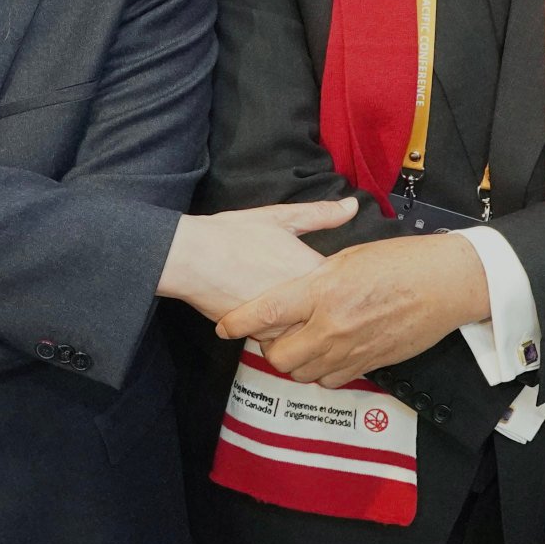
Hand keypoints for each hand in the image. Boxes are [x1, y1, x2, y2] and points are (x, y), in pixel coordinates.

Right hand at [159, 198, 354, 316]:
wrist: (192, 259)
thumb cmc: (232, 235)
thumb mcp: (280, 218)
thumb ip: (321, 214)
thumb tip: (352, 205)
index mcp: (313, 271)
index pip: (343, 284)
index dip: (335, 279)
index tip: (324, 273)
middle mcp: (302, 302)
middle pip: (325, 312)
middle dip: (319, 305)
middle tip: (297, 288)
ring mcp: (282, 322)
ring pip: (302, 330)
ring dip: (297, 320)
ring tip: (279, 300)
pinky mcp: (260, 335)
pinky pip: (278, 338)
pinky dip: (274, 329)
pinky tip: (264, 311)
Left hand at [212, 231, 489, 388]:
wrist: (444, 284)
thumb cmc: (398, 262)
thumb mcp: (347, 258)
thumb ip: (314, 279)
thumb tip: (294, 294)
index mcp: (321, 291)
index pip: (265, 313)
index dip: (238, 322)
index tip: (224, 326)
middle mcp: (331, 325)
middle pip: (278, 357)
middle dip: (267, 349)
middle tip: (269, 335)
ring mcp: (350, 349)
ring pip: (302, 373)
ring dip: (293, 362)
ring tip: (296, 344)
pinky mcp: (368, 364)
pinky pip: (330, 380)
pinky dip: (320, 371)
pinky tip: (324, 354)